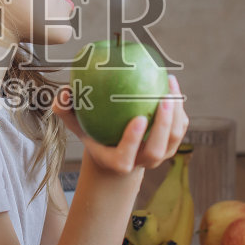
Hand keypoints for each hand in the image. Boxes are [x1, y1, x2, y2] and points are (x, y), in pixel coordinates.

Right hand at [53, 74, 188, 176]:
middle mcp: (141, 161)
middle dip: (162, 127)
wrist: (115, 148)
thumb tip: (64, 92)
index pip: (125, 159)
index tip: (138, 119)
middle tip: (163, 98)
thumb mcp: (75, 122)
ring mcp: (159, 154)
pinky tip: (170, 83)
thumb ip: (65, 109)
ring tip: (169, 86)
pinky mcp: (171, 143)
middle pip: (156, 151)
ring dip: (175, 113)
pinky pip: (180, 126)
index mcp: (117, 161)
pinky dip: (179, 107)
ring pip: (173, 138)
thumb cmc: (92, 131)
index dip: (133, 142)